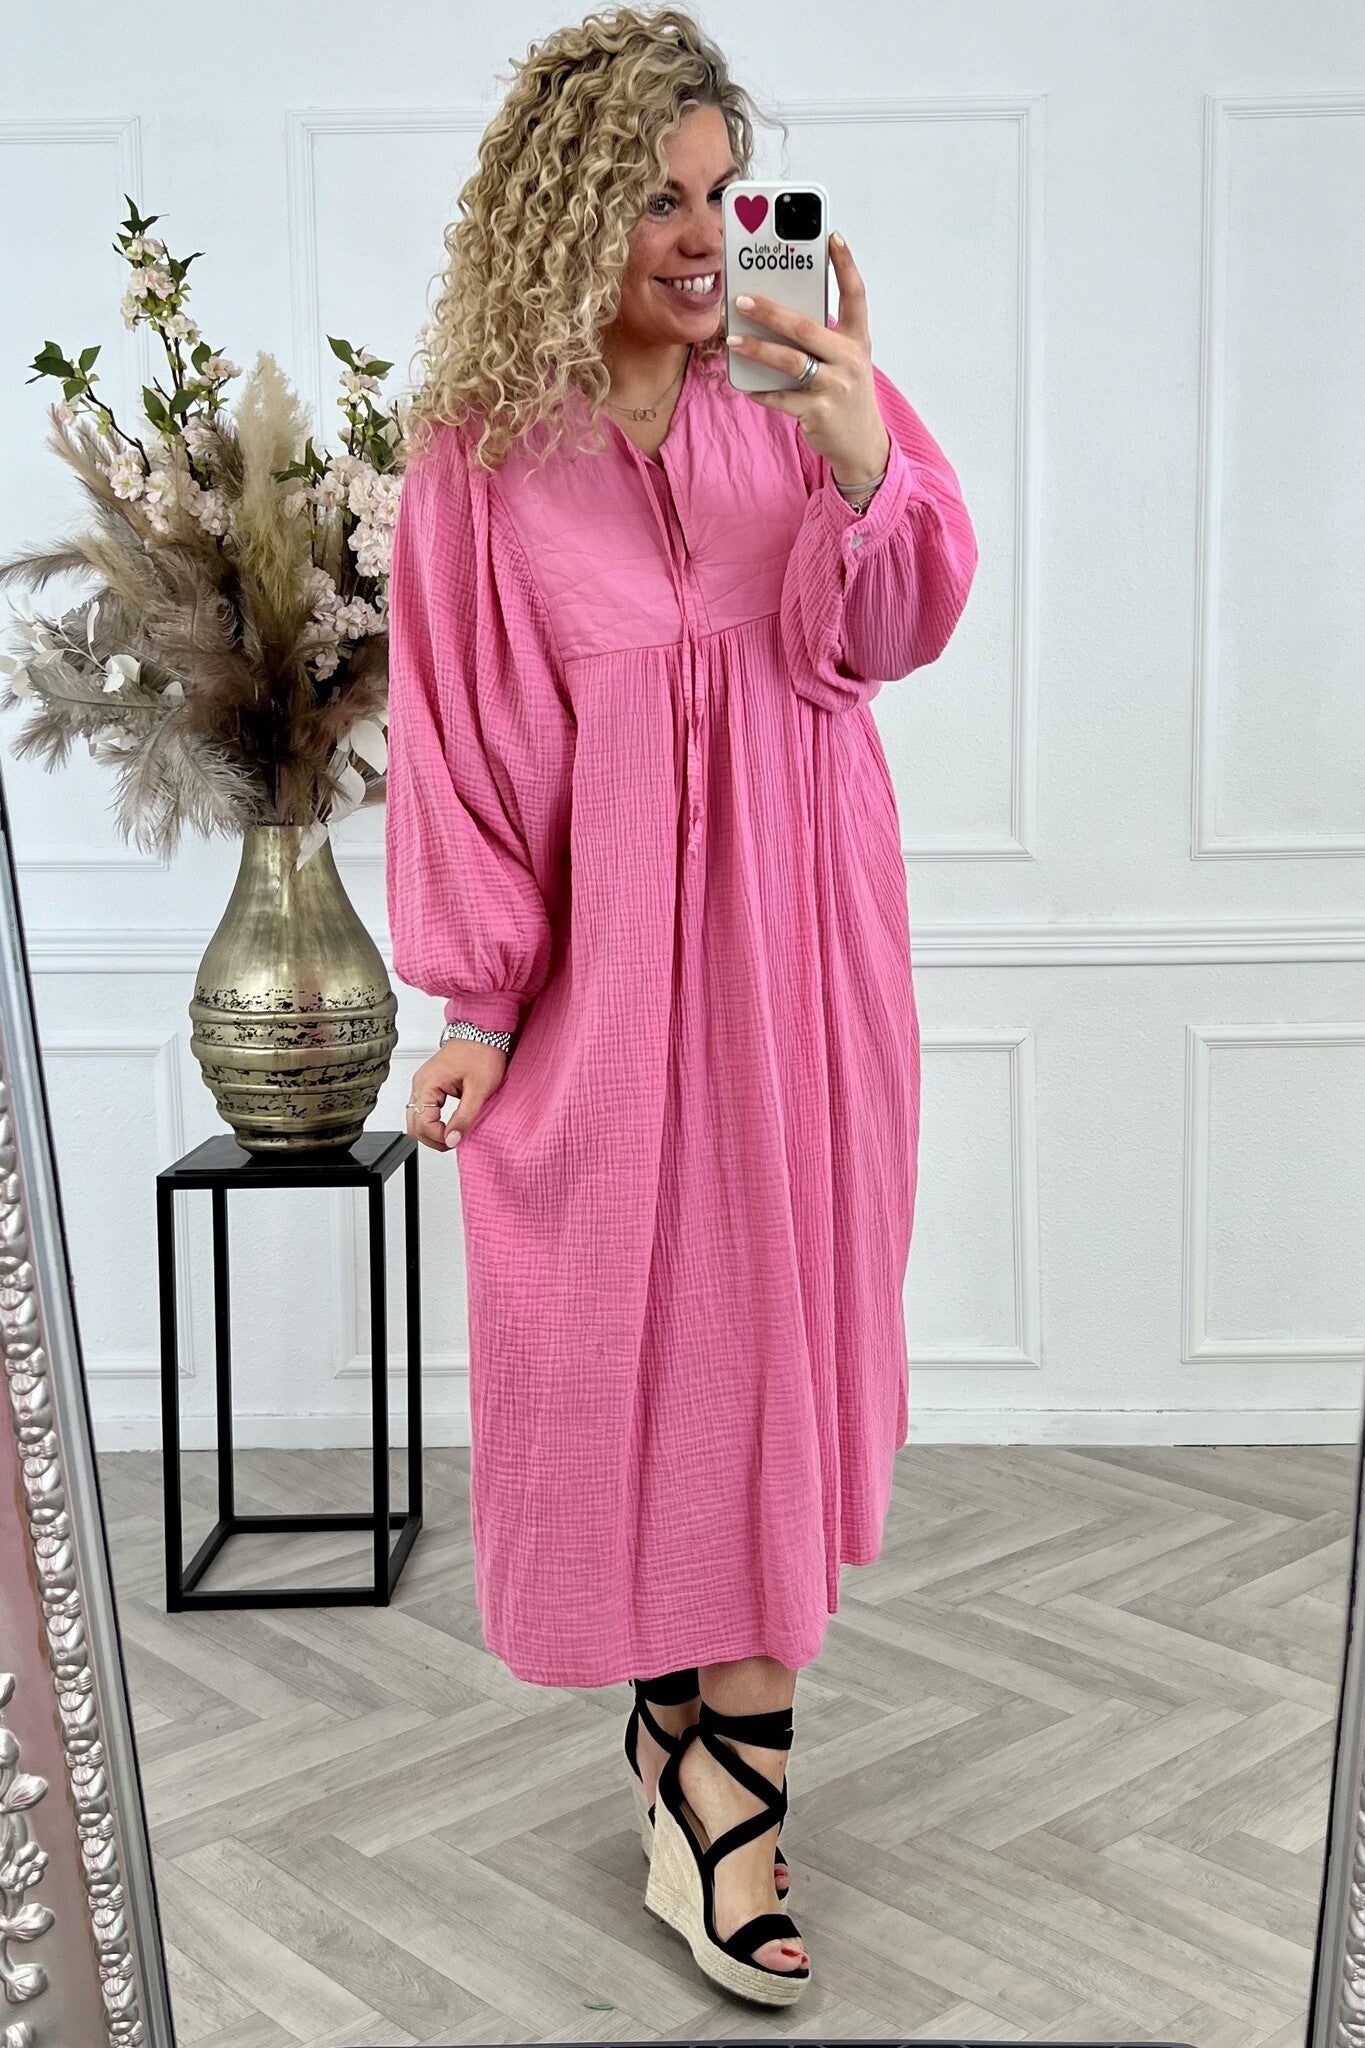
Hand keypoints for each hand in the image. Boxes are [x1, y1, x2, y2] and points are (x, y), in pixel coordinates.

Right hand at [405, 1041, 506, 1153]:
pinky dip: (434, 1121)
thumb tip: (453, 1139)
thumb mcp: (479, 1089)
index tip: (457, 1139)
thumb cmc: (481, 1052)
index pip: (422, 1123)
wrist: (484, 1032)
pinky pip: (424, 1109)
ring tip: (454, 1134)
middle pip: (414, 1125)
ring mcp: (424, 1084)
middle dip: (433, 1138)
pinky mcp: (431, 1084)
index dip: (439, 1137)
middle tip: (454, 1141)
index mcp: (428, 1084)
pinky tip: (451, 1124)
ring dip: (433, 1131)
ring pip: (417, 1119)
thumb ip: (465, 1117)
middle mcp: (421, 1083)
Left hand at [727, 232, 890, 481]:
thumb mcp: (844, 361)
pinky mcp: (818, 413)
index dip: (846, 265)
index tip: (832, 237)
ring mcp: (835, 387)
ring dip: (757, 349)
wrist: (862, 445)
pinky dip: (760, 390)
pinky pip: (781, 398)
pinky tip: (743, 383)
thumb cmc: (846, 394)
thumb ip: (820, 338)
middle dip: (771, 312)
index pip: (855, 295)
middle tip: (742, 301)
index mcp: (857, 340)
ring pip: (790, 362)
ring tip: (732, 339)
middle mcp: (850, 360)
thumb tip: (775, 314)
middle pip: (806, 327)